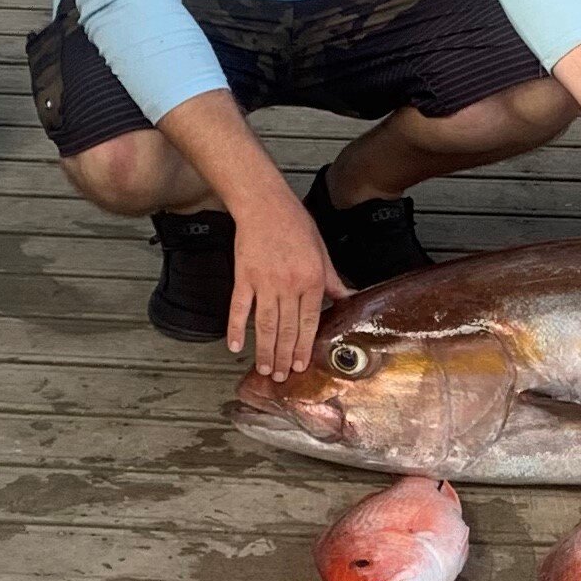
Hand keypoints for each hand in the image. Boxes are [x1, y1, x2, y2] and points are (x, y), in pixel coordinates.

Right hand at [228, 189, 348, 382]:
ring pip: (264, 324)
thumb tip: (347, 298)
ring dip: (264, 350)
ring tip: (264, 368)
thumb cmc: (295, 225)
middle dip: (283, 356)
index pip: (309, 322)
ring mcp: (264, 282)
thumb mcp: (322, 251)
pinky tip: (234, 346)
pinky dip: (235, 328)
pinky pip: (238, 308)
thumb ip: (332, 280)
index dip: (303, 346)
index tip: (299, 365)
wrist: (265, 204)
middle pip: (286, 329)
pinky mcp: (244, 277)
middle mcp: (289, 285)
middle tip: (280, 376)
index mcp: (311, 280)